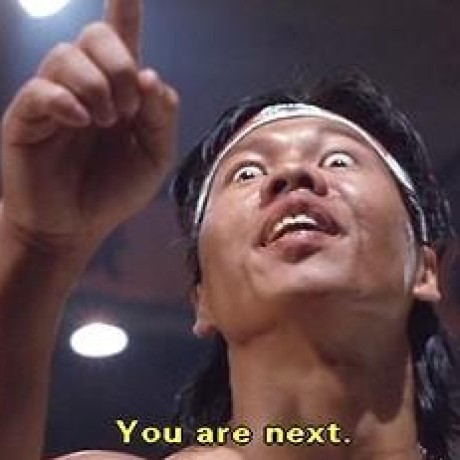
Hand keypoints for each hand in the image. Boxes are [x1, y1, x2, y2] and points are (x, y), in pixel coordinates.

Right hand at [1, 0, 178, 251]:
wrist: (77, 225)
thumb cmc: (114, 190)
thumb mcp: (154, 156)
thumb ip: (162, 116)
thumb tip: (151, 74)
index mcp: (119, 91)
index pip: (121, 37)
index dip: (124, 6)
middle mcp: (86, 86)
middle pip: (96, 36)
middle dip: (120, 64)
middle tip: (129, 108)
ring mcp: (54, 98)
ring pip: (67, 56)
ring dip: (97, 85)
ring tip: (107, 121)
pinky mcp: (28, 117)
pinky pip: (42, 89)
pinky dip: (67, 100)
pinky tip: (82, 121)